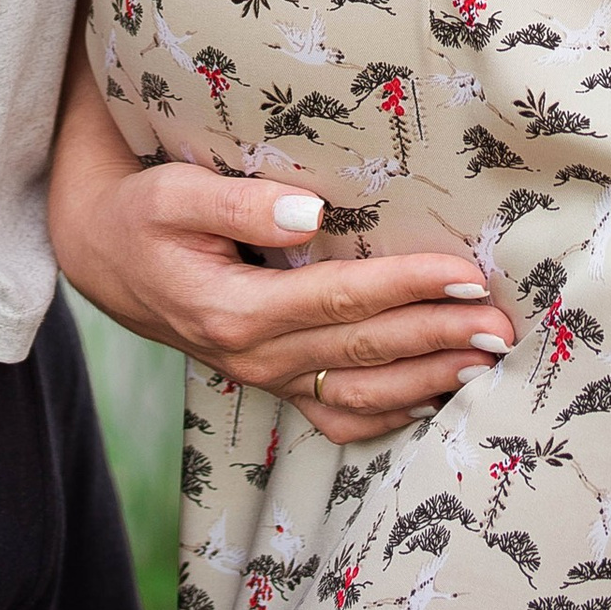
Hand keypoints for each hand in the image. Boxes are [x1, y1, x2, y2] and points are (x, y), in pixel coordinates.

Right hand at [53, 151, 512, 446]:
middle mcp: (256, 356)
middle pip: (362, 350)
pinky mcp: (274, 383)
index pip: (337, 299)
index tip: (461, 271)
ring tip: (487, 359)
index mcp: (234, 309)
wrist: (109, 262)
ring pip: (360, 393)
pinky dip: (391, 413)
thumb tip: (311, 210)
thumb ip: (237, 201)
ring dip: (428, 377)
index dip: (403, 287)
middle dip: (436, 335)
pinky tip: (436, 395)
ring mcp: (267, 378)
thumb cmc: (145, 215)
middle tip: (500, 323)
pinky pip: (338, 416)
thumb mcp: (173, 193)